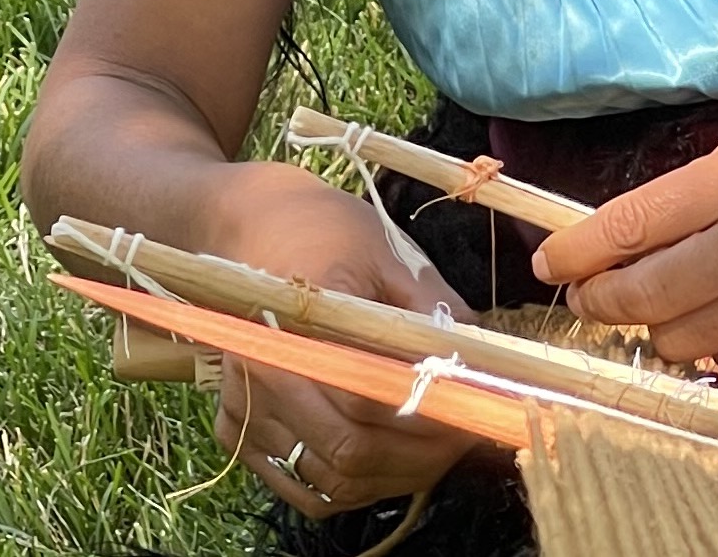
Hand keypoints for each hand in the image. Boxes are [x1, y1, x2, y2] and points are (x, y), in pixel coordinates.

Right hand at [198, 163, 482, 516]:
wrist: (249, 229)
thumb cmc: (325, 233)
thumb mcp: (388, 255)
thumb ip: (433, 311)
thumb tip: (481, 364)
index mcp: (298, 322)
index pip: (370, 395)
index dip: (432, 414)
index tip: (479, 410)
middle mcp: (261, 372)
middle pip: (350, 450)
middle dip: (421, 455)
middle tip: (468, 437)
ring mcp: (243, 408)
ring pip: (330, 481)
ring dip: (394, 477)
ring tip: (438, 450)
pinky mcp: (236, 432)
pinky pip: (302, 488)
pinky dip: (353, 488)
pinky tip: (389, 461)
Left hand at [529, 97, 717, 372]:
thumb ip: (699, 190)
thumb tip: (636, 232)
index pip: (629, 229)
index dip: (577, 253)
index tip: (552, 263)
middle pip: (641, 297)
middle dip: (599, 299)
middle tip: (589, 294)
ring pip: (680, 341)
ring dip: (657, 325)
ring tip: (661, 304)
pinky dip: (716, 345)